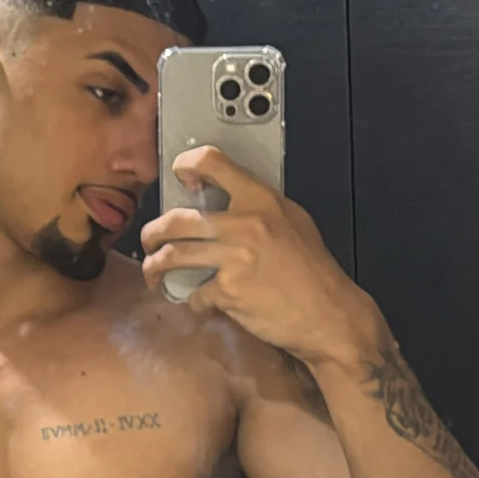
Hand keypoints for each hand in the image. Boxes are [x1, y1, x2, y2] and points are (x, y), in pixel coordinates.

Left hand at [140, 146, 383, 365]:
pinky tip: (203, 303)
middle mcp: (244, 224)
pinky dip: (194, 301)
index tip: (180, 176)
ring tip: (154, 272)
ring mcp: (233, 259)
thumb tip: (225, 203)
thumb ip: (259, 209)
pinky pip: (194, 294)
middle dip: (152, 233)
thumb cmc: (313, 270)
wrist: (329, 315)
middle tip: (150, 241)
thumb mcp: (293, 222)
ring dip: (155, 267)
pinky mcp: (228, 293)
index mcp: (261, 200)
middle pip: (176, 220)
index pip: (213, 163)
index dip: (187, 165)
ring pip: (172, 257)